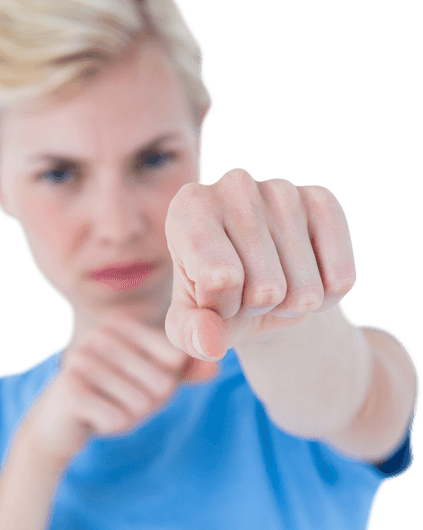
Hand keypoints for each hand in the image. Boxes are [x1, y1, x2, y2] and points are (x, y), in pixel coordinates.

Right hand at [22, 309, 218, 469]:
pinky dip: (113, 427)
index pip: (175, 359)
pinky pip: (118, 420)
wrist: (61, 421)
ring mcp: (80, 360)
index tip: (138, 381)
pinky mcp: (70, 391)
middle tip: (119, 398)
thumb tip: (215, 367)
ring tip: (106, 406)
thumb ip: (184, 371)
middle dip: (147, 403)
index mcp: (121, 323)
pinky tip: (95, 418)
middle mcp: (98, 334)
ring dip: (129, 416)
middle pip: (161, 384)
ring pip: (140, 404)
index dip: (165, 382)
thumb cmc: (113, 394)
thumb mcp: (152, 380)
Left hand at [163, 168, 356, 359]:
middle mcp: (234, 186)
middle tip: (248, 289)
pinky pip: (341, 278)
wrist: (256, 282)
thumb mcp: (190, 325)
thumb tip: (210, 343)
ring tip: (275, 281)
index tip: (216, 295)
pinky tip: (307, 276)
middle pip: (266, 289)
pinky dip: (327, 297)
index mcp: (189, 209)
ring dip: (291, 304)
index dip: (223, 308)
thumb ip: (191, 336)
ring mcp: (282, 189)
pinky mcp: (322, 200)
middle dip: (258, 306)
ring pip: (305, 290)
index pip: (221, 280)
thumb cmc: (215, 298)